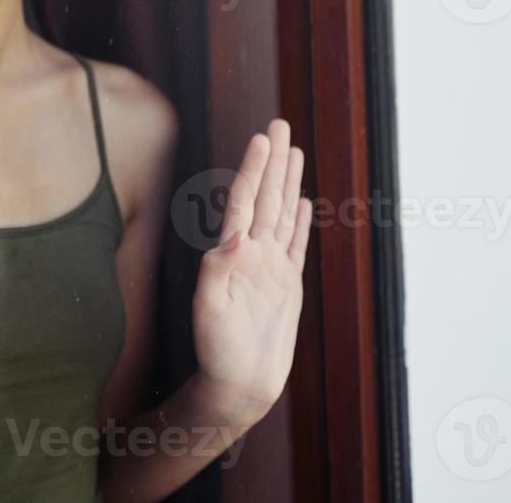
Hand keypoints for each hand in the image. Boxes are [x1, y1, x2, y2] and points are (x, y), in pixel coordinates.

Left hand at [192, 119, 311, 424]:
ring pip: (281, 213)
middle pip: (265, 196)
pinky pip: (295, 245)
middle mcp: (251, 253)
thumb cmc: (216, 352)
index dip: (253, 168)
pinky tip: (302, 202)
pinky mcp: (286, 286)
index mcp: (232, 254)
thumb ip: (216, 271)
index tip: (263, 137)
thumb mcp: (209, 311)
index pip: (245, 201)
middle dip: (273, 160)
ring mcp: (270, 267)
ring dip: (287, 181)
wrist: (237, 387)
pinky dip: (299, 221)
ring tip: (294, 150)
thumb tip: (233, 236)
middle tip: (280, 123)